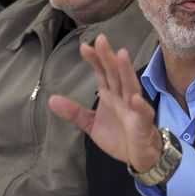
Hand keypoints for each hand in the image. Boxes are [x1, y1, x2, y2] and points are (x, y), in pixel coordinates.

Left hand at [49, 34, 161, 172]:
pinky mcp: (143, 124)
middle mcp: (122, 97)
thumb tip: (51, 99)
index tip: (84, 46)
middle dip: (108, 57)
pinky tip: (135, 99)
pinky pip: (143, 113)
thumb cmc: (119, 136)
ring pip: (130, 86)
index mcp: (110, 95)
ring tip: (122, 55)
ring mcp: (134, 109)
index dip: (95, 60)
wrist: (138, 157)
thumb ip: (74, 112)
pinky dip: (140, 106)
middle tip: (101, 39)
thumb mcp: (91, 124)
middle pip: (115, 74)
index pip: (102, 73)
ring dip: (126, 71)